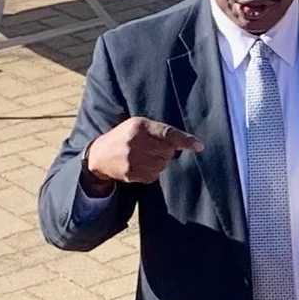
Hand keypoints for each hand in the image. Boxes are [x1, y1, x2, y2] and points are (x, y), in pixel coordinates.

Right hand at [83, 116, 198, 190]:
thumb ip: (159, 130)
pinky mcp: (132, 173)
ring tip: (144, 155)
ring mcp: (133, 159)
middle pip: (168, 151)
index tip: (199, 146)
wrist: (99, 155)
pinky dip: (153, 170)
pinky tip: (140, 164)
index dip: (185, 140)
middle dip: (166, 150)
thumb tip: (187, 142)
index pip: (167, 133)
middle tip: (152, 148)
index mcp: (138, 126)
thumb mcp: (137, 125)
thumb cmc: (124, 137)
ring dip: (160, 161)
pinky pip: (155, 174)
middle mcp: (135, 142)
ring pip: (163, 164)